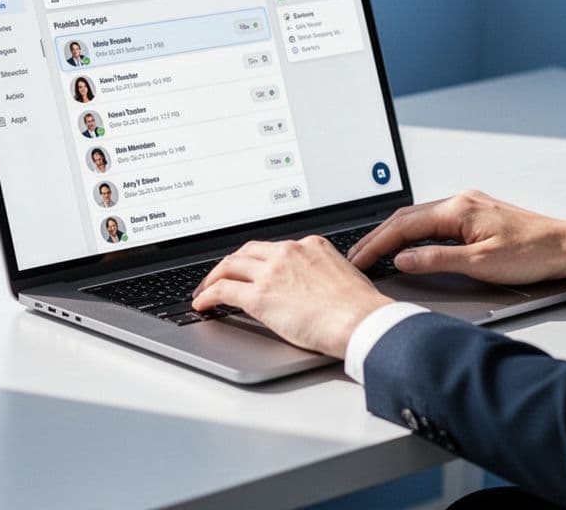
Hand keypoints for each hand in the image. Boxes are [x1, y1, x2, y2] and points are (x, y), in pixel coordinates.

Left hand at [192, 236, 393, 357]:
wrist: (362, 321)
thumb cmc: (360, 308)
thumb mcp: (343, 276)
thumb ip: (322, 273)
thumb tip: (313, 288)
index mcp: (310, 245)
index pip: (273, 248)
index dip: (256, 260)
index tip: (250, 268)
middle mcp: (288, 252)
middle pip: (246, 252)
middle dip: (230, 264)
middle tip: (220, 276)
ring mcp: (272, 272)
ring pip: (229, 266)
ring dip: (213, 277)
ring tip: (205, 290)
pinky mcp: (259, 295)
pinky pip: (223, 290)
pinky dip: (208, 295)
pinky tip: (203, 304)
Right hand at [347, 190, 565, 284]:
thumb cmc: (533, 254)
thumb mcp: (480, 264)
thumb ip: (436, 260)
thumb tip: (403, 259)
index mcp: (458, 209)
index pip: (403, 226)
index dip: (377, 244)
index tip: (359, 260)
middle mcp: (460, 201)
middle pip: (405, 217)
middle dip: (378, 238)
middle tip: (357, 258)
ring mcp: (468, 205)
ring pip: (418, 217)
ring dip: (393, 235)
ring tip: (374, 253)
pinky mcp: (475, 213)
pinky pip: (433, 219)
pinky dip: (412, 232)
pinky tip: (407, 245)